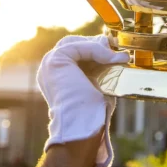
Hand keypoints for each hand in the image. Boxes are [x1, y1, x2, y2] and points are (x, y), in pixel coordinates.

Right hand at [37, 35, 129, 166]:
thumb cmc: (92, 111)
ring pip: (77, 43)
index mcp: (56, 75)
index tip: (115, 53)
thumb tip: (116, 53)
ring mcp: (49, 63)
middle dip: (97, 46)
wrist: (83, 123)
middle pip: (74, 43)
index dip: (95, 49)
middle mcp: (48, 68)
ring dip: (99, 48)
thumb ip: (100, 67)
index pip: (75, 51)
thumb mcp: (97, 84)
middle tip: (117, 52)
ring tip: (117, 57)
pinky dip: (97, 50)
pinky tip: (110, 58)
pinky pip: (79, 47)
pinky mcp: (55, 60)